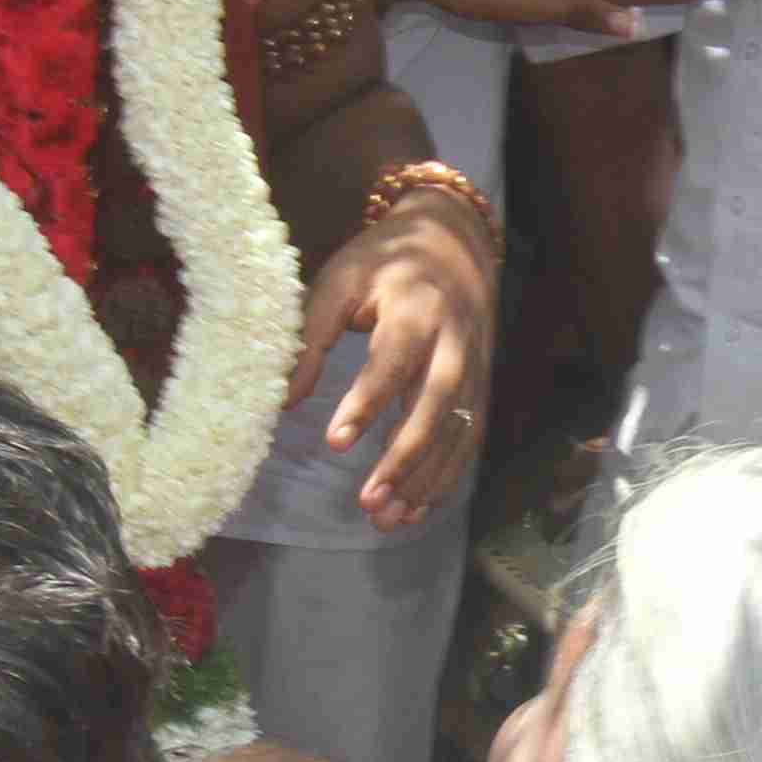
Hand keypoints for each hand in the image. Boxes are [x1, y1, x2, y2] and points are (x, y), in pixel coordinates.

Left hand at [292, 186, 492, 529]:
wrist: (453, 242)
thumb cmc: (384, 263)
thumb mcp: (340, 281)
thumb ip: (311, 336)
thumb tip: (281, 401)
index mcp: (416, 309)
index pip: (392, 363)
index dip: (366, 404)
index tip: (334, 443)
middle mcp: (454, 343)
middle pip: (435, 407)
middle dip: (404, 458)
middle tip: (368, 501)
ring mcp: (474, 368)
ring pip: (456, 432)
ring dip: (425, 479)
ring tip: (387, 518)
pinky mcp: (480, 387)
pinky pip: (468, 439)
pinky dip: (446, 477)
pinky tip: (417, 508)